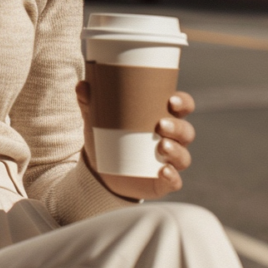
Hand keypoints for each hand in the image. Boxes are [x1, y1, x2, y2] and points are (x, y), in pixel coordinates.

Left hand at [75, 81, 195, 200]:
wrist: (101, 171)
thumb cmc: (108, 136)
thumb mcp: (98, 119)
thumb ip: (90, 102)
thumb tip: (82, 85)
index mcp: (162, 116)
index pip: (182, 106)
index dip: (182, 102)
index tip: (171, 100)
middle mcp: (171, 139)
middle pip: (185, 131)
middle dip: (177, 127)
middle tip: (161, 124)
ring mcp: (169, 161)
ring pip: (183, 156)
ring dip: (176, 150)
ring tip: (161, 146)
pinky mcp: (163, 181)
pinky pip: (175, 181)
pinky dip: (172, 177)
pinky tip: (164, 172)